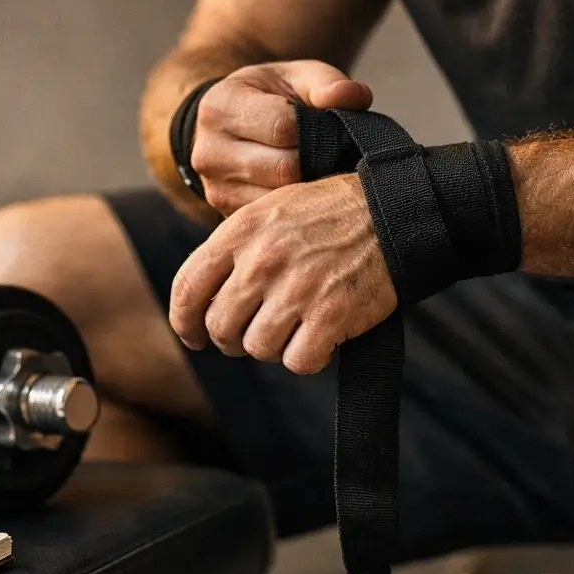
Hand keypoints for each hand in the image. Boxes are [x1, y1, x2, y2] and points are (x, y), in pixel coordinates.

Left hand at [169, 174, 397, 374]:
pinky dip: (308, 358)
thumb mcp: (268, 212)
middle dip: (232, 339)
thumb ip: (232, 252)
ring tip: (293, 328)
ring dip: (273, 347)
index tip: (193, 337)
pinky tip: (319, 340)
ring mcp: (297, 289)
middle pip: (220, 327)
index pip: (188, 288)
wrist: (389, 212)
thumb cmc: (326, 215)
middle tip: (252, 334)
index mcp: (240, 232)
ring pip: (257, 348)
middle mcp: (262, 261)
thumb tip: (202, 302)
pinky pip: (298, 362)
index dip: (184, 322)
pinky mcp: (330, 314)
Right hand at [192, 60, 372, 215]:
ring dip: (310, 189)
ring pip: (281, 200)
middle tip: (336, 156)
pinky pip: (275, 218)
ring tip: (324, 173)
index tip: (328, 128)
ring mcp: (215, 189)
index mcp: (219, 107)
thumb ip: (326, 81)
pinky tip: (308, 192)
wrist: (231, 126)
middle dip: (317, 162)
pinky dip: (298, 207)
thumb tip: (355, 97)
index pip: (281, 126)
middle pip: (283, 169)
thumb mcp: (294, 77)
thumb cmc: (269, 98)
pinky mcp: (227, 214)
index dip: (315, 130)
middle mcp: (208, 151)